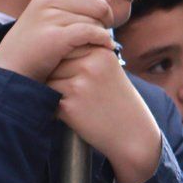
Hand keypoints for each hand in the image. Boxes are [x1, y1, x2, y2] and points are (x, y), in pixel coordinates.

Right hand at [0, 0, 116, 82]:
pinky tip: (105, 46)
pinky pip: (93, 32)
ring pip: (97, 19)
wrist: (13, 71)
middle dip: (106, 17)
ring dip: (102, 32)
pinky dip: (104, 40)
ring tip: (93, 40)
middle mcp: (46, 1)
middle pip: (97, 2)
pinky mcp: (56, 37)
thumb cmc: (37, 45)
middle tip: (100, 28)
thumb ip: (77, 3)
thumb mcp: (50, 17)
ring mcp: (50, 18)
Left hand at [47, 45, 161, 182]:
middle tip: (80, 92)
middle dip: (59, 76)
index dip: (68, 63)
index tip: (82, 77)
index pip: (67, 47)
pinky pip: (48, 99)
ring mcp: (79, 85)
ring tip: (78, 103)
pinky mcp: (69, 105)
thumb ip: (86, 57)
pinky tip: (76, 114)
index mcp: (101, 53)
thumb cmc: (119, 102)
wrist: (134, 135)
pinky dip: (57, 108)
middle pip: (55, 63)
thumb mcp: (110, 70)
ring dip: (55, 92)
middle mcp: (90, 65)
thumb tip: (51, 51)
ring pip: (48, 80)